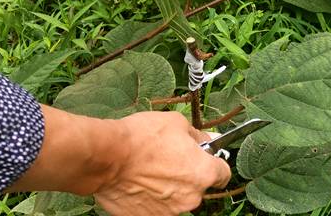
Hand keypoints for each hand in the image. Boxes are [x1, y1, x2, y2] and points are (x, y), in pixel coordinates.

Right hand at [6, 107, 230, 215]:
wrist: (107, 157)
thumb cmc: (142, 137)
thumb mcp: (176, 123)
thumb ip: (198, 135)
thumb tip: (209, 140)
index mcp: (203, 173)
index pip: (224, 174)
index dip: (214, 163)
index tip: (205, 158)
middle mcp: (191, 197)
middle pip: (198, 187)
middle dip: (188, 175)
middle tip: (168, 159)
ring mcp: (170, 212)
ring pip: (177, 198)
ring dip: (169, 187)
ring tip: (149, 170)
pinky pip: (156, 207)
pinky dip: (151, 197)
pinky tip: (138, 181)